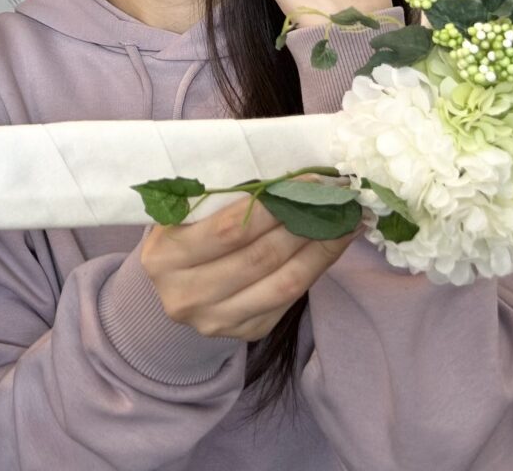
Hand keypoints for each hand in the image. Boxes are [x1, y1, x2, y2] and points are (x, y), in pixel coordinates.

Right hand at [141, 199, 354, 339]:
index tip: (311, 181)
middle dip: (306, 223)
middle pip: (262, 257)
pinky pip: (288, 301)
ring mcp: (216, 320)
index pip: (231, 228)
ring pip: (283, 283)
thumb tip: (287, 179)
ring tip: (347, 222)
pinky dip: (315, 270)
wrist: (171, 284)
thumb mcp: (182, 211)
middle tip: (338, 198)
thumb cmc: (181, 233)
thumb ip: (220, 198)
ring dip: (321, 249)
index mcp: (166, 256)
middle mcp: (187, 295)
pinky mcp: (244, 332)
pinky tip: (332, 247)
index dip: (275, 204)